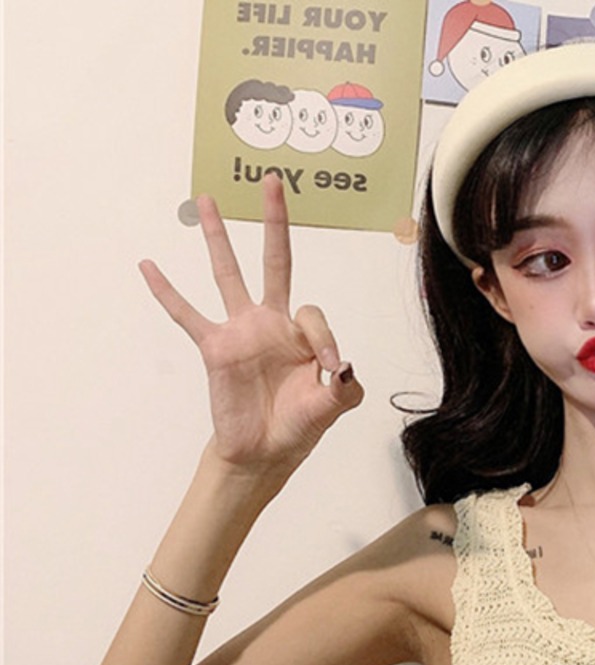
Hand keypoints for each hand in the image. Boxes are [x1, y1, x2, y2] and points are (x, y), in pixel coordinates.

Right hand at [139, 174, 363, 477]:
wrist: (265, 452)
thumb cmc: (298, 426)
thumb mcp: (333, 407)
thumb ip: (346, 386)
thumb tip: (343, 365)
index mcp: (302, 334)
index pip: (313, 312)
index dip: (325, 338)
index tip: (331, 369)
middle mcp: (270, 323)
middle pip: (274, 262)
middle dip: (274, 223)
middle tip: (274, 182)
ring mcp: (240, 331)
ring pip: (228, 274)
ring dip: (218, 238)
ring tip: (208, 199)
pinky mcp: (215, 348)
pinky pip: (186, 315)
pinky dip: (167, 292)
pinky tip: (149, 265)